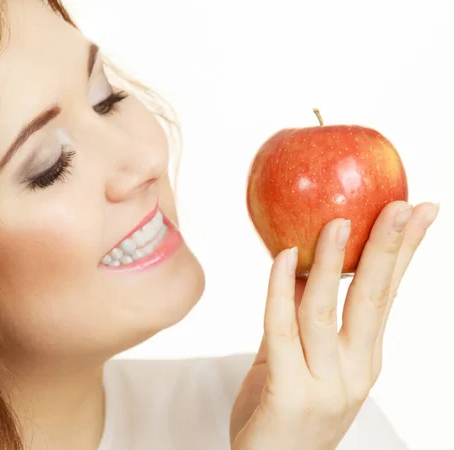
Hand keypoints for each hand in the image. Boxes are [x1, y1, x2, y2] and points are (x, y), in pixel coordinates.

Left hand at [230, 201, 439, 449]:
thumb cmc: (280, 413)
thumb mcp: (294, 360)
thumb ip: (297, 319)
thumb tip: (296, 267)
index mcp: (362, 360)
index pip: (388, 297)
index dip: (405, 254)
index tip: (420, 213)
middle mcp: (353, 371)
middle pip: (375, 300)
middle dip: (391, 249)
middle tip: (403, 205)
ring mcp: (325, 386)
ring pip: (329, 311)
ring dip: (335, 262)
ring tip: (339, 220)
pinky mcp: (288, 394)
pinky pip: (282, 331)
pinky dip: (280, 290)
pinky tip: (282, 257)